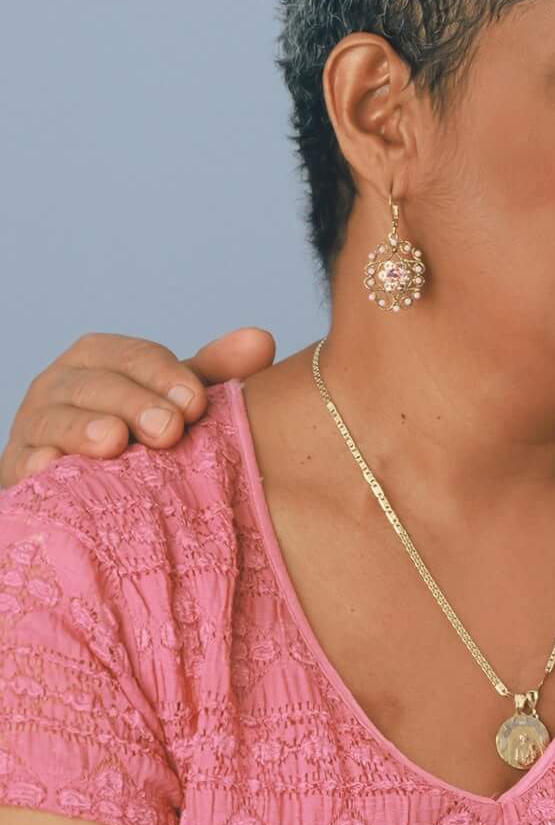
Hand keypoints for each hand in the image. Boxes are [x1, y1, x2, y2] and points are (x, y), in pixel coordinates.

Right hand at [2, 328, 274, 488]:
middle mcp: (61, 384)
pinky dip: (36, 463)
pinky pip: (22, 463)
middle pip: (95, 384)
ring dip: (82, 428)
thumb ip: (215, 372)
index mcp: (102, 358)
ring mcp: (35, 425)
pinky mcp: (18, 468)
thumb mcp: (177, 399)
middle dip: (133, 402)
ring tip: (113, 441)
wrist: (86, 483)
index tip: (197, 402)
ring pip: (53, 418)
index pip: (134, 357)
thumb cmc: (142, 431)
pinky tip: (52, 469)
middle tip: (169, 429)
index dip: (166, 376)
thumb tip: (260, 341)